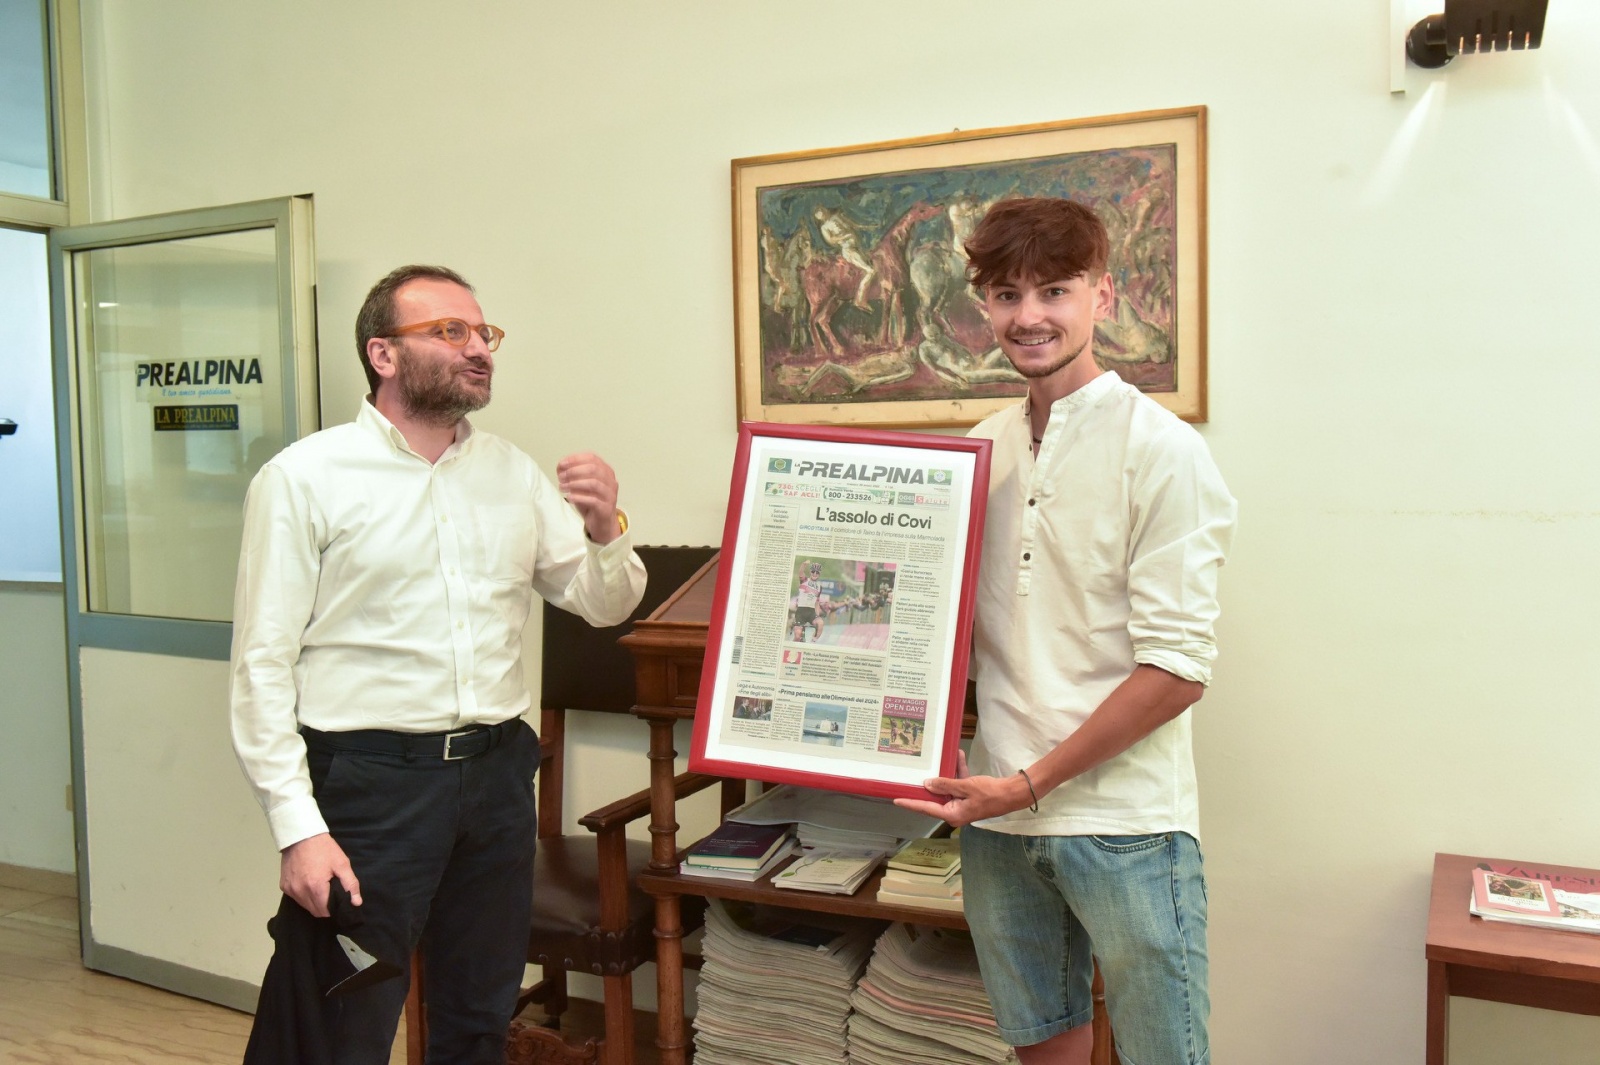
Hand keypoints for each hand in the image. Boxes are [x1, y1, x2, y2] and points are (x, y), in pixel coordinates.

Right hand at [280, 832, 360, 917]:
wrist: (301, 835)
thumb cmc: (324, 849)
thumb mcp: (342, 864)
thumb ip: (350, 885)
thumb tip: (356, 903)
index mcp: (316, 888)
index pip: (325, 912)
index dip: (333, 909)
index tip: (338, 900)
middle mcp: (300, 892)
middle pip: (315, 911)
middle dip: (324, 907)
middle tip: (330, 892)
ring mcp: (290, 890)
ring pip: (304, 906)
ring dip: (313, 902)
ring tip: (320, 887)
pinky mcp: (283, 886)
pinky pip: (296, 898)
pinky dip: (303, 895)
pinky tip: (308, 883)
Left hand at [556, 452, 620, 543]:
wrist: (602, 524)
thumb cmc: (591, 503)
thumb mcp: (580, 486)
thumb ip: (572, 476)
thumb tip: (560, 467)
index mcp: (606, 471)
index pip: (592, 458)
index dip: (575, 459)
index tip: (561, 464)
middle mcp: (611, 481)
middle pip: (593, 469)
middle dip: (573, 471)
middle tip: (561, 477)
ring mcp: (610, 495)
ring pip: (593, 483)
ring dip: (575, 484)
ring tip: (562, 487)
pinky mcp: (607, 508)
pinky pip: (593, 500)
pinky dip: (579, 497)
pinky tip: (569, 497)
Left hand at [894, 750, 1031, 827]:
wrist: (1012, 793)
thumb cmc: (989, 793)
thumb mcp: (965, 787)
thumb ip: (945, 785)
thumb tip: (927, 784)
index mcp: (952, 814)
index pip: (926, 808)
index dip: (911, 803)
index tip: (896, 799)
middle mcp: (955, 811)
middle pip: (936, 797)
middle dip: (928, 783)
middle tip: (912, 775)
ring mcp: (962, 803)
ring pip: (948, 787)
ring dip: (947, 772)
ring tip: (941, 758)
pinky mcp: (970, 796)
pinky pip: (959, 783)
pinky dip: (958, 771)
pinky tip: (958, 755)